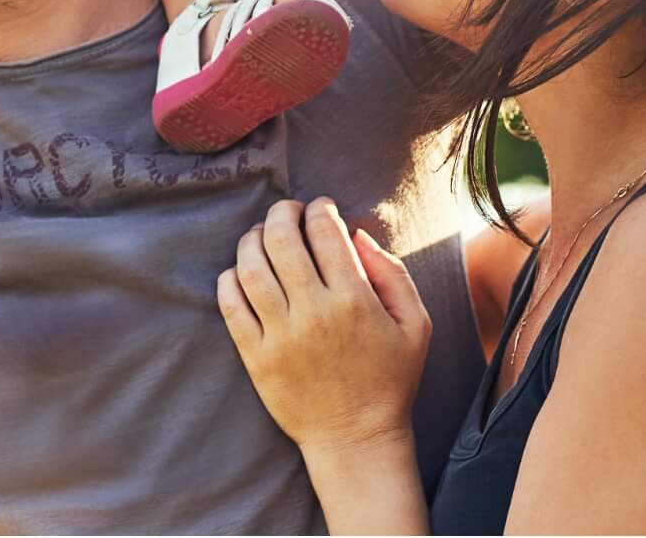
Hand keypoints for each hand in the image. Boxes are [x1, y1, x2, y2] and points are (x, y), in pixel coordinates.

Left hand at [218, 198, 430, 451]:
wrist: (356, 438)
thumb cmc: (390, 379)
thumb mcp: (415, 325)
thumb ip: (393, 273)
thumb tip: (357, 233)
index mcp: (355, 300)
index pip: (325, 233)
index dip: (319, 209)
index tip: (320, 207)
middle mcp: (314, 313)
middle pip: (282, 240)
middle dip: (282, 213)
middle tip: (287, 211)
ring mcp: (280, 335)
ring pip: (250, 267)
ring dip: (252, 239)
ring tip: (262, 235)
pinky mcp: (256, 356)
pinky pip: (230, 304)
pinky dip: (230, 278)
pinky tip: (242, 271)